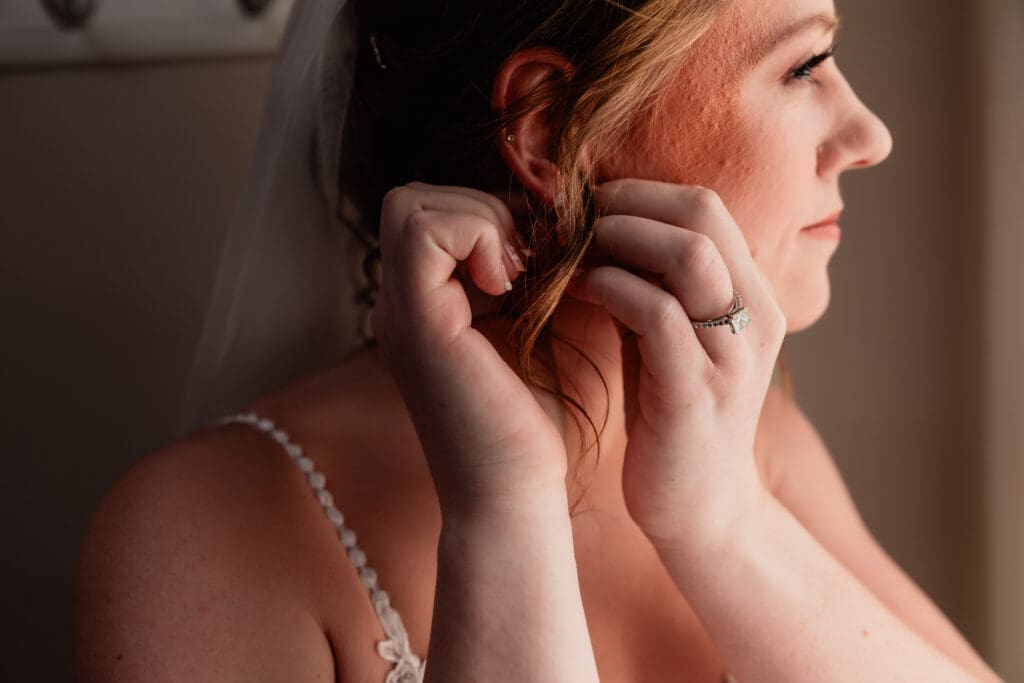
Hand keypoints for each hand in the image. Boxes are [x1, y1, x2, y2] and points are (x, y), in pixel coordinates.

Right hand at [372, 182, 568, 517]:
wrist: (516, 495)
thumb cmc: (534, 422)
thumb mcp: (544, 327)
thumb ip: (541, 272)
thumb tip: (563, 213)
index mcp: (425, 306)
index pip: (430, 213)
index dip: (486, 212)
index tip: (537, 254)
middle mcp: (401, 305)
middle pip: (411, 199)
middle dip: (481, 209)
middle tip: (528, 260)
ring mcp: (401, 313)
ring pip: (411, 206)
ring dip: (481, 221)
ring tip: (519, 275)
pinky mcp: (418, 324)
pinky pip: (426, 234)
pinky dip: (477, 237)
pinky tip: (510, 287)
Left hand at [566, 179, 785, 548]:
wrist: (698, 509)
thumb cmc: (670, 415)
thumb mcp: (668, 336)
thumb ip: (649, 282)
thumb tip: (594, 223)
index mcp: (752, 295)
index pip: (705, 204)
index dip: (638, 190)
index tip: (583, 201)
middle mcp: (755, 317)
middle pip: (702, 212)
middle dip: (624, 201)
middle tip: (568, 216)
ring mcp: (732, 355)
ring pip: (688, 254)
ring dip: (614, 239)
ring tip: (567, 249)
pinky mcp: (697, 394)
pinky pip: (657, 315)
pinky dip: (609, 289)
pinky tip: (574, 291)